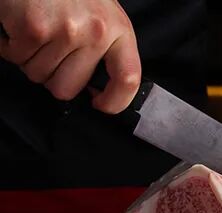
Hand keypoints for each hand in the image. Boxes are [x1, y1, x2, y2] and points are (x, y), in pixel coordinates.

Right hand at [0, 0, 140, 113]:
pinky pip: (16, 57)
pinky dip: (9, 46)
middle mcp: (96, 32)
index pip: (128, 79)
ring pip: (38, 75)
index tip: (100, 105)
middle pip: (68, 88)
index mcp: (119, 31)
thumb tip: (98, 91)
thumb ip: (105, 50)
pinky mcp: (35, 27)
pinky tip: (17, 26)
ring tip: (35, 32)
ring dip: (29, 59)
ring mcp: (66, 30)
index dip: (115, 102)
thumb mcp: (102, 16)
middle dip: (51, 77)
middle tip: (49, 52)